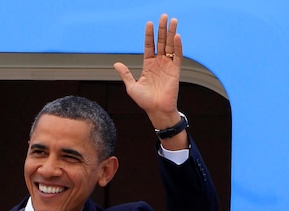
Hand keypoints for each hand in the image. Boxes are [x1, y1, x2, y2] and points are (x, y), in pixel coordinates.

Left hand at [114, 14, 184, 137]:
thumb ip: (125, 74)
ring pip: (170, 46)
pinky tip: (176, 37)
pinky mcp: (175, 71)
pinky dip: (177, 46)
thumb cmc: (144, 101)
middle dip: (162, 29)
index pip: (149, 46)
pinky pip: (177, 56)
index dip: (149, 35)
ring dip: (171, 33)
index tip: (149, 23)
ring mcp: (168, 65)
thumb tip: (116, 63)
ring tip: (173, 21)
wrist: (156, 110)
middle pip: (161, 42)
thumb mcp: (131, 86)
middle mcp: (159, 63)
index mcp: (148, 65)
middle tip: (163, 16)